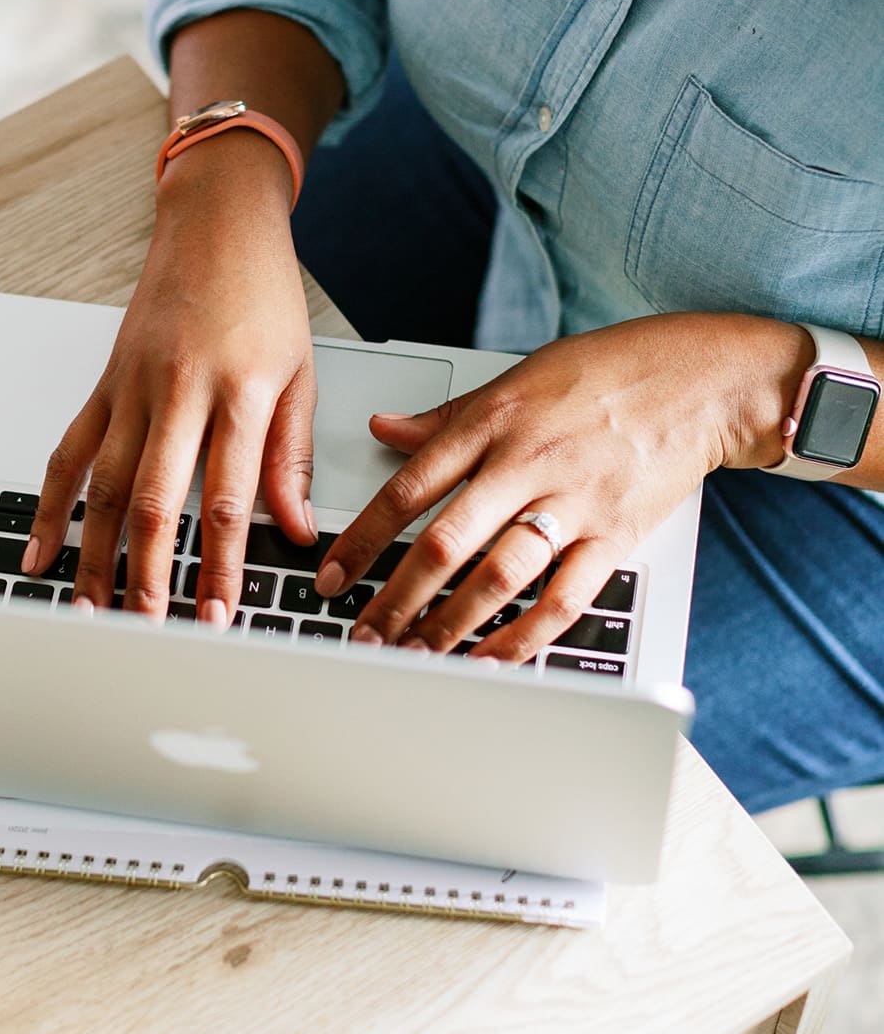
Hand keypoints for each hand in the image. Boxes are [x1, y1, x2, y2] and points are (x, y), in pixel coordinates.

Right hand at [25, 130, 318, 623]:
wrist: (215, 222)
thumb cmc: (263, 294)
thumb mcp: (302, 372)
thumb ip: (292, 455)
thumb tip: (297, 529)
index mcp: (239, 390)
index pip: (228, 497)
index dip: (222, 564)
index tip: (220, 613)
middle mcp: (178, 390)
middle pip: (156, 499)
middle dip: (149, 574)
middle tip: (148, 630)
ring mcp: (132, 387)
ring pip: (104, 485)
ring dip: (95, 553)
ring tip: (93, 608)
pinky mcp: (103, 384)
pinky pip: (68, 452)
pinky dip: (49, 505)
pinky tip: (40, 549)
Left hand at [318, 313, 809, 661]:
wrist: (700, 379)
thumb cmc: (606, 373)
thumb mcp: (515, 379)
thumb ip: (447, 416)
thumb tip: (384, 428)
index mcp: (491, 424)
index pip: (407, 488)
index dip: (361, 540)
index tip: (333, 578)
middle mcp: (525, 465)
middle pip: (444, 543)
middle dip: (396, 599)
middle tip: (364, 637)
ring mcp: (571, 503)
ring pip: (498, 577)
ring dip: (450, 625)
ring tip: (415, 657)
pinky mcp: (615, 535)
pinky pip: (564, 598)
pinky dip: (525, 636)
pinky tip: (492, 659)